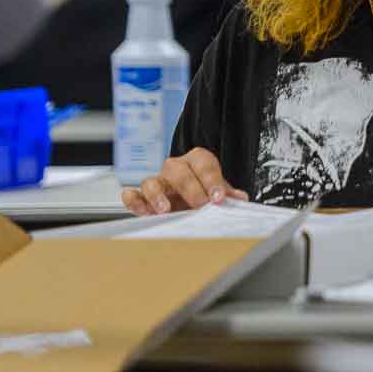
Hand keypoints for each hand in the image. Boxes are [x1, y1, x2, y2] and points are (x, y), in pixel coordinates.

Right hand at [121, 148, 244, 214]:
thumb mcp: (219, 191)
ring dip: (158, 196)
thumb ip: (228, 194)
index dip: (212, 180)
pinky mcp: (143, 198)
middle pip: (178, 171)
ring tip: (165, 209)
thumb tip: (240, 199)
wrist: (191, 199)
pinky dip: (134, 201)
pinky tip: (142, 210)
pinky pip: (133, 195)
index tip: (219, 198)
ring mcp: (158, 182)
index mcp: (197, 161)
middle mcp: (175, 168)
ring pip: (151, 182)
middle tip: (200, 205)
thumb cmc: (205, 191)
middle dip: (190, 189)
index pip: (204, 164)